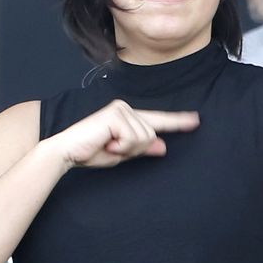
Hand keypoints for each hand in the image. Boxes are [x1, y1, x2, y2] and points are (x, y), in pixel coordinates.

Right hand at [47, 100, 198, 168]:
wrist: (67, 152)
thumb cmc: (89, 152)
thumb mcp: (120, 154)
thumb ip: (141, 148)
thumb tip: (163, 146)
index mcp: (127, 117)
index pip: (156, 120)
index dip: (176, 122)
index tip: (195, 121)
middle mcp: (125, 108)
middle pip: (150, 134)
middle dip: (134, 148)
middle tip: (111, 148)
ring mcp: (120, 109)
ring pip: (143, 136)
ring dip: (126, 148)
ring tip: (107, 145)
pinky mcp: (115, 114)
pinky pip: (133, 137)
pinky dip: (120, 146)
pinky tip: (105, 143)